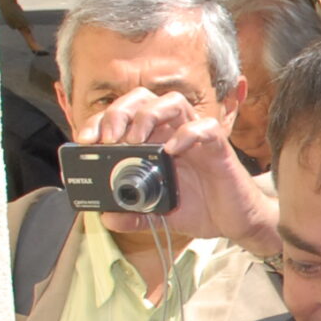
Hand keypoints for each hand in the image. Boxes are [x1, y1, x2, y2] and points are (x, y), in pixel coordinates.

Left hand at [86, 86, 279, 255]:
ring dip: (148, 115)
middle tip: (107, 139)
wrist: (235, 222)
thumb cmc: (200, 208)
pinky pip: (206, 128)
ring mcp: (196, 137)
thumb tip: (106, 216)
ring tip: (135, 141)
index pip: (124, 116)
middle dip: (120, 112)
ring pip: (173, 101)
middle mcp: (173, 132)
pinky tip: (173, 151)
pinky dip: (187, 134)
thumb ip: (132, 214)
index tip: (85, 140)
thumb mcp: (158, 215)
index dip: (101, 121)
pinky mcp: (218, 148)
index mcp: (154, 141)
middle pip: (144, 98)